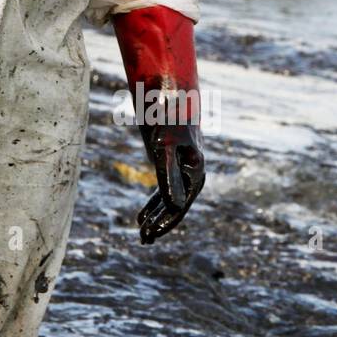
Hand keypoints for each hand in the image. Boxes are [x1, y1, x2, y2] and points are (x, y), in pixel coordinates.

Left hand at [136, 120, 204, 244]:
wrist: (171, 96)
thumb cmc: (168, 119)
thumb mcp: (164, 148)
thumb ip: (168, 177)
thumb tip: (173, 207)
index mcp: (194, 173)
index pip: (180, 206)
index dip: (165, 222)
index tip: (151, 234)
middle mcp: (190, 175)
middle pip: (175, 207)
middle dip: (160, 224)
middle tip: (143, 240)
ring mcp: (181, 171)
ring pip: (168, 202)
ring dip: (156, 218)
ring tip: (142, 236)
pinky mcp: (170, 166)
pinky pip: (163, 191)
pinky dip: (153, 205)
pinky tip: (141, 217)